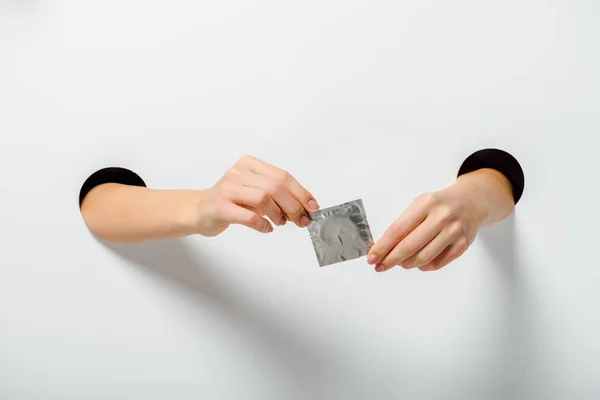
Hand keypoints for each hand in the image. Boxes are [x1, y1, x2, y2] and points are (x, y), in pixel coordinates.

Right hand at [195, 155, 318, 236]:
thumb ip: (276, 194)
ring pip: (263, 198)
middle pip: (275, 187)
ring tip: (280, 222)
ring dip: (278, 214)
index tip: (312, 207)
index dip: (301, 192)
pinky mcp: (220, 207)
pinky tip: (266, 228)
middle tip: (301, 220)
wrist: (199, 210)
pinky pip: (249, 216)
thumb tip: (303, 207)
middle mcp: (237, 172)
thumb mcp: (254, 190)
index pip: (282, 176)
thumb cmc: (231, 201)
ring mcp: (227, 189)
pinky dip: (263, 224)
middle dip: (293, 205)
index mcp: (249, 164)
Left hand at [367, 184, 488, 271]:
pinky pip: (438, 263)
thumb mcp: (420, 205)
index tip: (372, 257)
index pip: (398, 229)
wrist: (471, 202)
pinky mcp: (463, 244)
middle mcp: (441, 217)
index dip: (383, 246)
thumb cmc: (439, 205)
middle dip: (391, 259)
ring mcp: (454, 231)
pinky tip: (418, 262)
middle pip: (410, 246)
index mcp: (426, 204)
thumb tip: (383, 248)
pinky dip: (424, 266)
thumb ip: (403, 224)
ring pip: (423, 257)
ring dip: (406, 264)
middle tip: (380, 266)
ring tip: (400, 263)